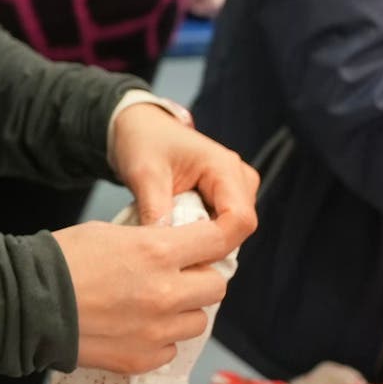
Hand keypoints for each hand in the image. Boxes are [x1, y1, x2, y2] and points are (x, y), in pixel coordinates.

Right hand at [52, 208, 247, 373]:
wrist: (26, 304)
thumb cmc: (62, 261)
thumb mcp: (110, 233)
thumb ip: (152, 242)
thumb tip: (177, 250)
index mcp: (157, 252)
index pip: (220, 240)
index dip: (227, 235)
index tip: (225, 237)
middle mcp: (165, 293)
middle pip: (217, 287)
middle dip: (201, 278)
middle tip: (179, 275)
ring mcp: (156, 331)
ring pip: (197, 322)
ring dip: (183, 311)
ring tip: (152, 304)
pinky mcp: (142, 359)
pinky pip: (170, 348)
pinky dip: (160, 338)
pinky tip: (134, 326)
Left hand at [110, 102, 262, 235]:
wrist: (142, 129)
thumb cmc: (144, 142)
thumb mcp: (144, 174)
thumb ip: (156, 210)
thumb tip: (163, 250)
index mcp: (226, 168)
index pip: (239, 221)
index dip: (214, 244)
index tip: (179, 255)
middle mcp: (240, 180)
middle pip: (236, 232)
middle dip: (204, 245)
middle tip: (166, 245)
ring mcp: (237, 191)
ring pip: (228, 235)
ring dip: (199, 241)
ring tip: (166, 233)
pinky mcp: (226, 201)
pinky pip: (219, 230)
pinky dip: (196, 236)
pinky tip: (174, 231)